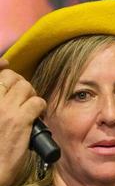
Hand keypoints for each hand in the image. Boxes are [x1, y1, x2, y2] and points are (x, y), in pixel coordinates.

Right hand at [0, 59, 46, 185]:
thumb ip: (0, 102)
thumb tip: (4, 77)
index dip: (2, 67)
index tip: (6, 65)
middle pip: (12, 77)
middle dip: (21, 84)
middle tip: (24, 99)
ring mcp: (4, 109)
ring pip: (25, 87)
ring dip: (32, 96)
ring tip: (30, 109)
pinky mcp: (19, 120)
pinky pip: (37, 102)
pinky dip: (40, 107)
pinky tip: (36, 118)